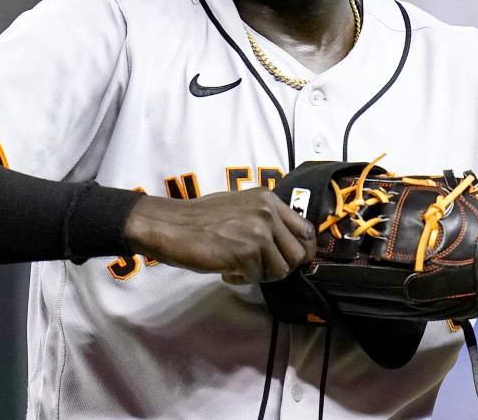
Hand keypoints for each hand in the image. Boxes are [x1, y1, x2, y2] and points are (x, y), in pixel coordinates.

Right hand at [124, 188, 316, 283]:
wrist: (171, 226)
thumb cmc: (200, 220)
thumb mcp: (240, 207)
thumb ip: (265, 220)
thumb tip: (289, 244)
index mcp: (267, 199)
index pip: (306, 229)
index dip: (302, 249)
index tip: (288, 260)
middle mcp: (267, 212)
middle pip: (299, 252)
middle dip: (282, 266)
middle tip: (260, 268)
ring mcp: (259, 231)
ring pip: (282, 269)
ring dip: (262, 274)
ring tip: (239, 267)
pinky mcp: (247, 251)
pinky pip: (258, 277)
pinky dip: (242, 278)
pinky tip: (226, 269)